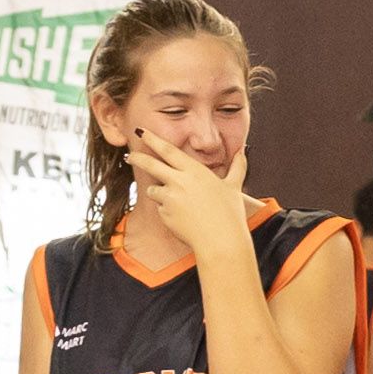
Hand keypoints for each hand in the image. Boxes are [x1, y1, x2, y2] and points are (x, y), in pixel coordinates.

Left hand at [132, 134, 257, 269]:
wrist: (221, 241)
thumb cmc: (230, 214)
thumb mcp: (234, 187)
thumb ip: (237, 166)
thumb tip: (243, 151)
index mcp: (194, 171)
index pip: (168, 150)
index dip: (153, 139)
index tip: (142, 132)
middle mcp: (179, 182)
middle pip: (151, 165)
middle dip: (137, 158)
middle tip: (129, 155)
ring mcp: (169, 199)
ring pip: (154, 190)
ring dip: (159, 192)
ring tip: (180, 204)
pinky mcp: (164, 215)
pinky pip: (161, 209)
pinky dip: (168, 211)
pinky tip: (183, 218)